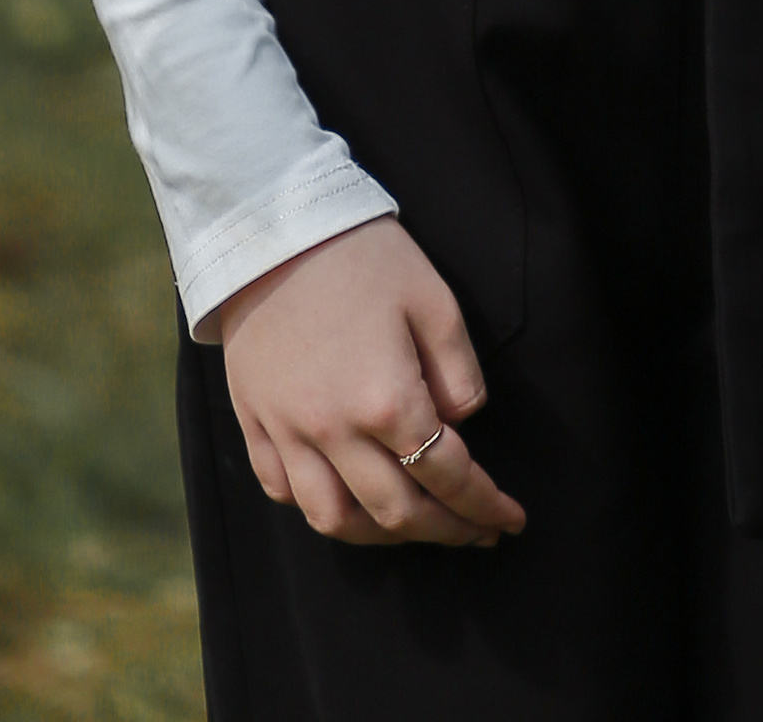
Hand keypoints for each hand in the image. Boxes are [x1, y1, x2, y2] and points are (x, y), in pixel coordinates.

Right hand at [216, 220, 525, 549]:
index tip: (509, 521)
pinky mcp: (254, 422)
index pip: (448, 475)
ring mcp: (287, 432)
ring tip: (412, 526)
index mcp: (387, 399)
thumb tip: (463, 423)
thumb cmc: (362, 255)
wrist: (272, 225)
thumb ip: (458, 371)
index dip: (484, 506)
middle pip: (396, 513)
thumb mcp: (433, 298)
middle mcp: (334, 431)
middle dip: (444, 530)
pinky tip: (344, 499)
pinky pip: (283, 491)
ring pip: (334, 520)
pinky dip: (318, 508)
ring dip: (381, 536)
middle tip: (474, 532)